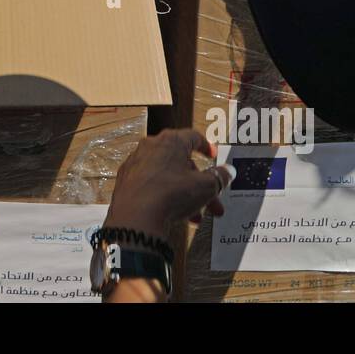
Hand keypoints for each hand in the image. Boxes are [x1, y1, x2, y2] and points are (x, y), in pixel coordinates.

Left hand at [104, 130, 232, 239]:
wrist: (136, 217)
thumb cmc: (171, 194)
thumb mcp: (205, 187)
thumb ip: (219, 178)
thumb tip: (228, 171)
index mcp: (171, 141)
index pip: (193, 136)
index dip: (206, 147)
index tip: (212, 155)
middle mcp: (151, 147)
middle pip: (181, 162)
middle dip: (200, 183)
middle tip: (212, 201)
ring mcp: (136, 163)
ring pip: (167, 176)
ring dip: (185, 194)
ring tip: (196, 216)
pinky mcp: (126, 181)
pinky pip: (151, 185)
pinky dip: (165, 196)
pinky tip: (175, 215)